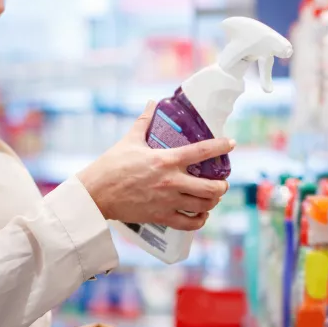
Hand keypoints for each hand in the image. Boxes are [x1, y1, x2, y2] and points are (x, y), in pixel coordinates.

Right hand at [76, 101, 234, 230]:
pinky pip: (189, 223)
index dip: (220, 146)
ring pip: (203, 206)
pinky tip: (201, 215)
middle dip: (222, 186)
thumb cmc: (111, 165)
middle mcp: (171, 182)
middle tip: (222, 183)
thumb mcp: (129, 140)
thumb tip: (151, 103)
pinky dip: (199, 220)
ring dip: (212, 202)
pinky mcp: (161, 216)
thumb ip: (144, 122)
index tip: (231, 143)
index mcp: (166, 159)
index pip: (202, 151)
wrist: (96, 193)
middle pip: (211, 187)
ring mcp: (168, 201)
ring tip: (213, 197)